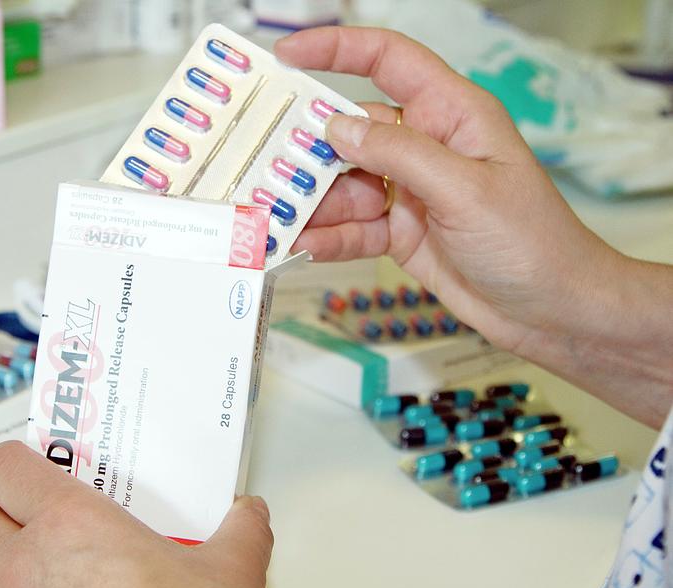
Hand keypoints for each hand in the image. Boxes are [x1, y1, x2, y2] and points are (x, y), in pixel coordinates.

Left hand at [0, 441, 272, 587]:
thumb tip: (249, 515)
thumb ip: (240, 531)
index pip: (5, 468)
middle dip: (0, 513)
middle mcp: (29, 569)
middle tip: (42, 516)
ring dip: (6, 567)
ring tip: (56, 570)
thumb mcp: (230, 571)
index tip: (42, 464)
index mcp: (72, 524)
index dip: (19, 462)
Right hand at [275, 27, 672, 426]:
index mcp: (450, 114)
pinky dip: (328, 236)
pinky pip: (352, 227)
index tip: (286, 56)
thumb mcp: (464, 189)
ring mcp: (409, 191)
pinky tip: (303, 245)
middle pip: (351, 130)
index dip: (336, 48)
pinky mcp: (399, 232)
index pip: (388, 60)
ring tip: (275, 216)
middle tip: (263, 164)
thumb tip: (337, 126)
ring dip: (312, 201)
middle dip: (308, 148)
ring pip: (344, 184)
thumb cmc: (530, 241)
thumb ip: (398, 153)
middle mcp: (424, 146)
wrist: (551, 311)